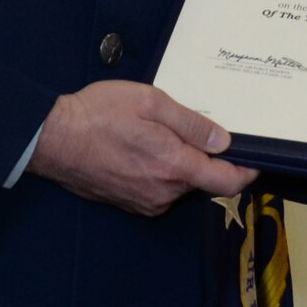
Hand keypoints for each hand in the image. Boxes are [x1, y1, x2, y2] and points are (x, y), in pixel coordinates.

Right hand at [26, 81, 257, 216]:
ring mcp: (144, 202)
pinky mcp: (128, 204)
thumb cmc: (98, 113)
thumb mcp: (151, 102)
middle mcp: (162, 193)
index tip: (255, 160)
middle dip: (205, 159)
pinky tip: (141, 149)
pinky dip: (160, 173)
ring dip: (179, 165)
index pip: (226, 182)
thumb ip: (191, 124)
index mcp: (173, 166)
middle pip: (202, 182)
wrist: (51, 139)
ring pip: (179, 186)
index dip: (246, 173)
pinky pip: (159, 191)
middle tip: (189, 129)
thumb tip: (224, 142)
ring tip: (157, 135)